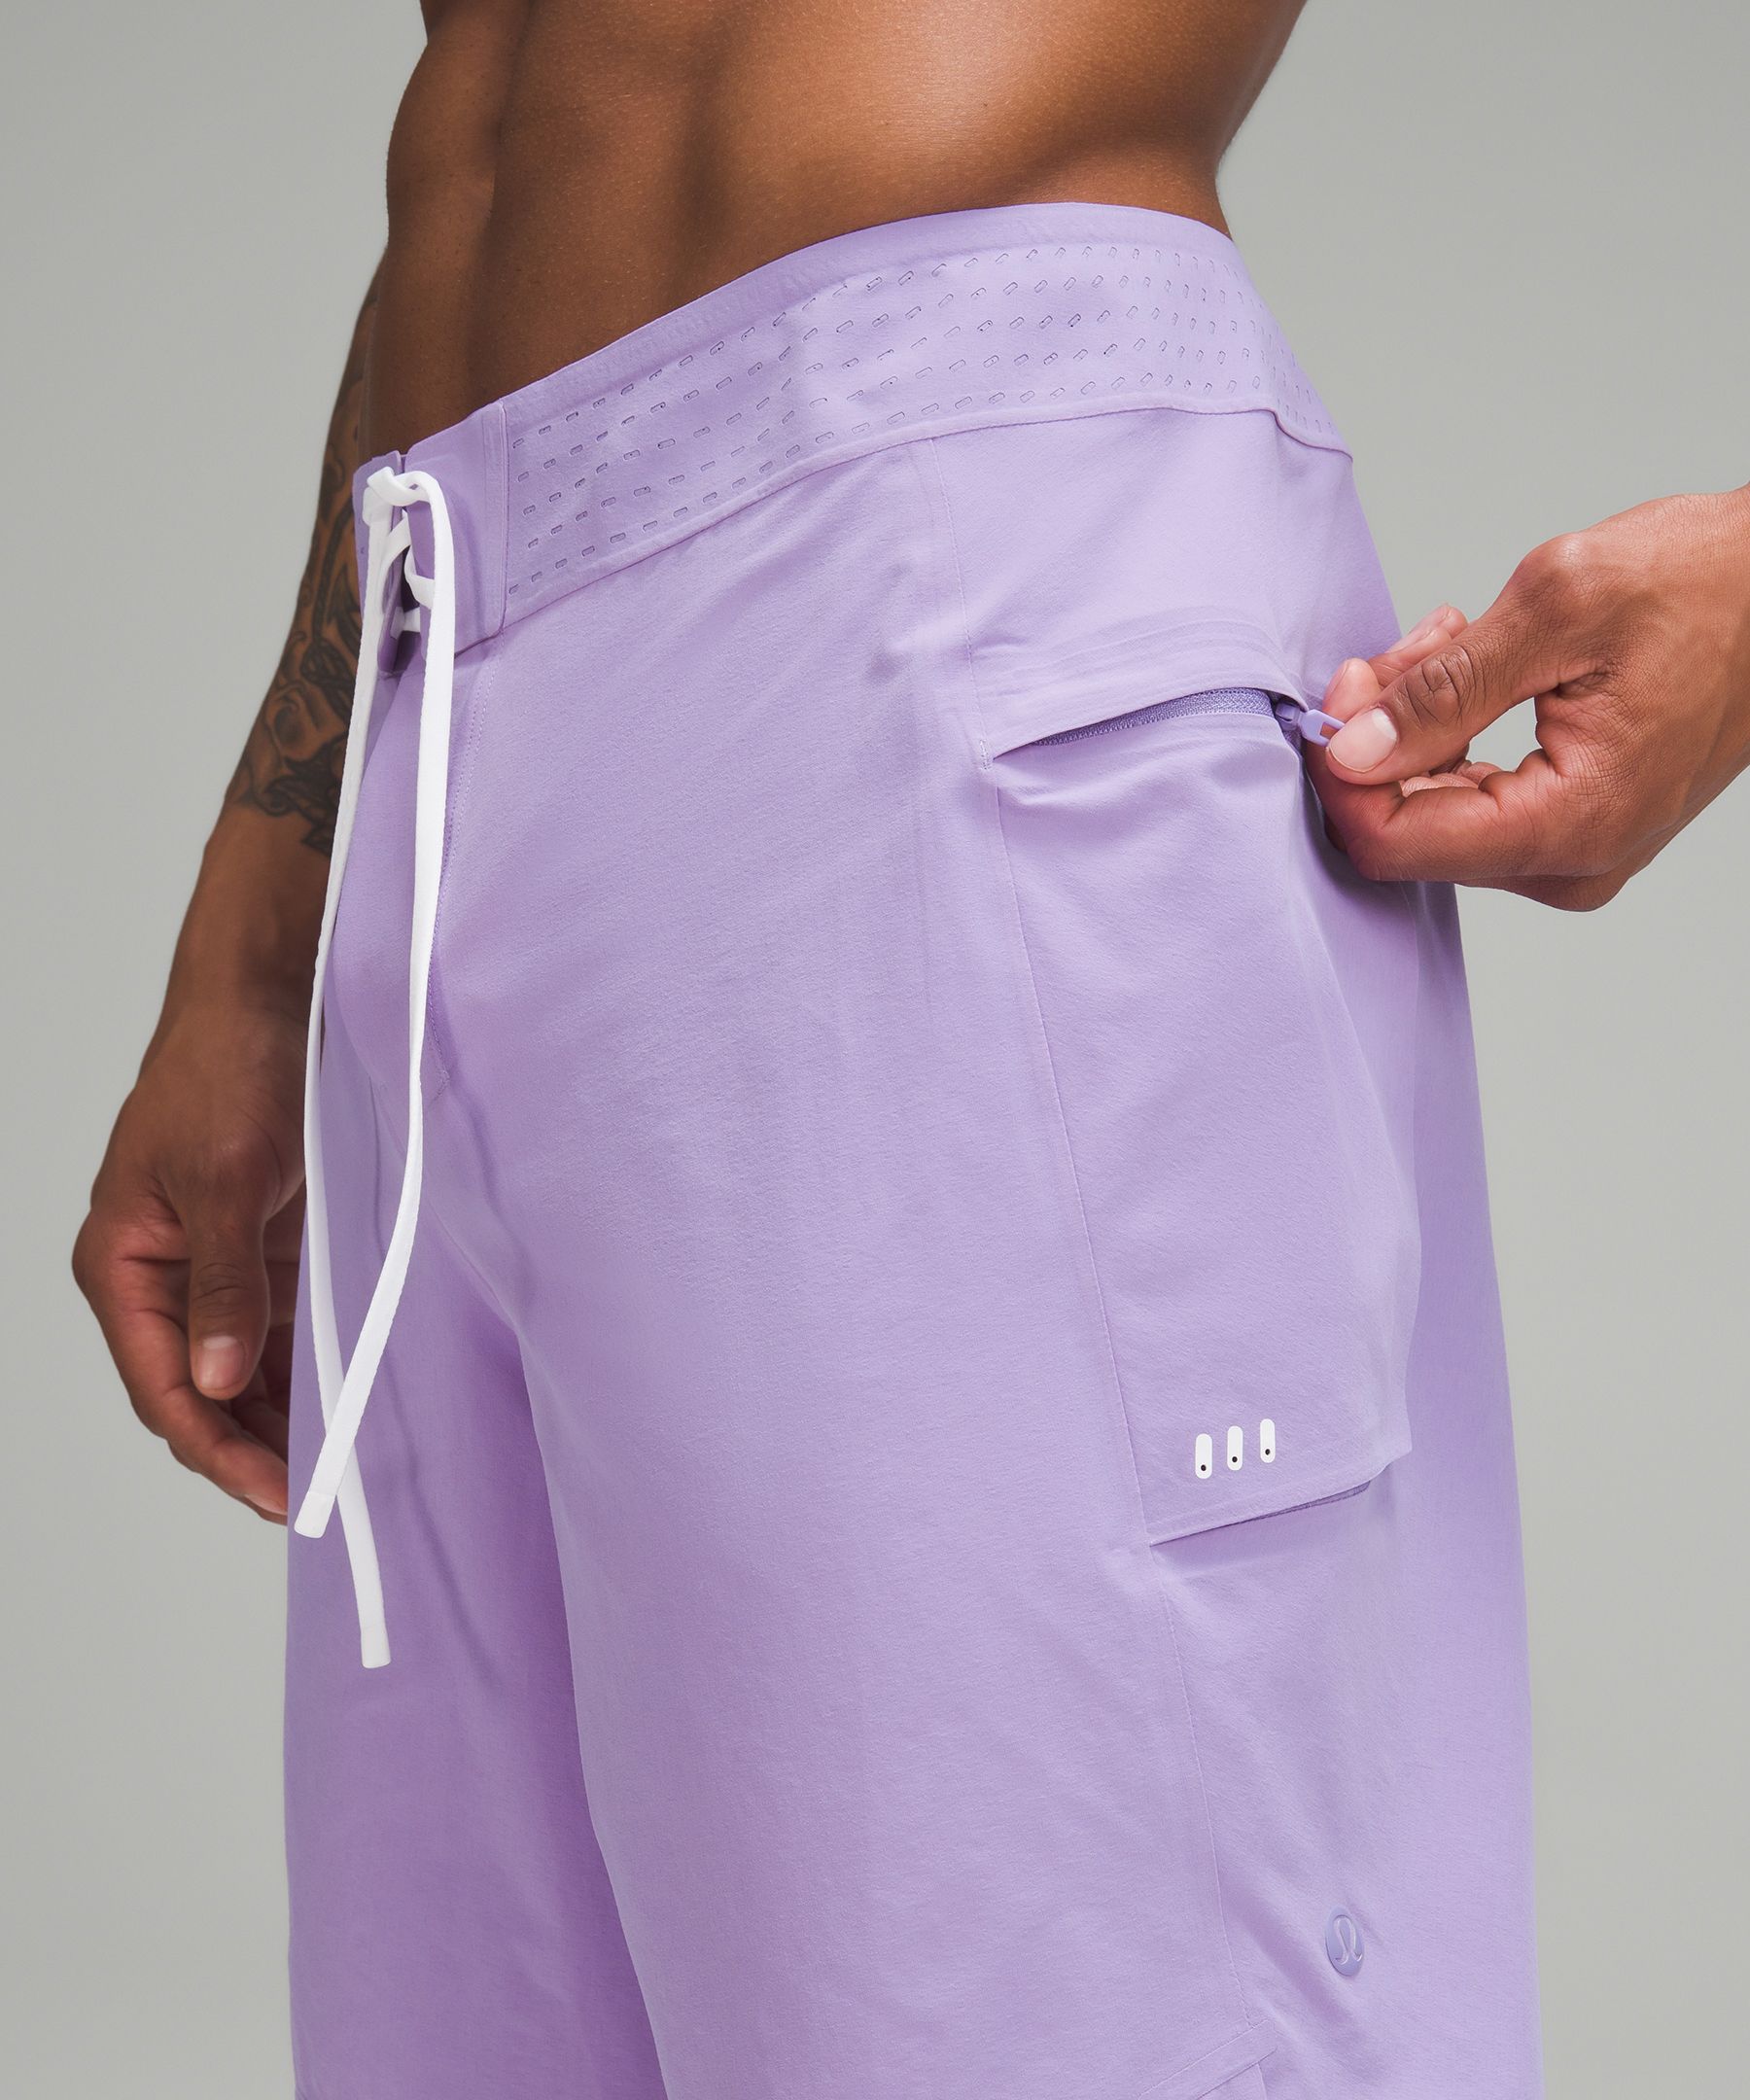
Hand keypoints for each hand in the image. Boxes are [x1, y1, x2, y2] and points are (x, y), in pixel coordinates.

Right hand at [73, 997, 305, 1520]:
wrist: (266, 1000)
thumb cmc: (226, 1071)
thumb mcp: (223, 1180)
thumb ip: (223, 1285)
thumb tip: (215, 1382)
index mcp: (124, 1266)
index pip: (166, 1390)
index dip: (219, 1450)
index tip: (277, 1496)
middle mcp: (162, 1278)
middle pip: (201, 1395)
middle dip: (253, 1450)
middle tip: (318, 1504)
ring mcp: (214, 1269)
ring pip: (241, 1374)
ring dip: (283, 1422)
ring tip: (338, 1474)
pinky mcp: (262, 1252)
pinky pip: (279, 1334)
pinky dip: (308, 1374)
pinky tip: (346, 1410)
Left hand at [1311, 486, 1749, 906]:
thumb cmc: (1707, 585)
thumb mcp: (1558, 607)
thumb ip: (1444, 689)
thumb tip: (1354, 750)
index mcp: (1572, 823)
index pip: (1394, 846)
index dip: (1345, 767)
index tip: (1350, 683)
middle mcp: (1573, 864)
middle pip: (1408, 832)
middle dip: (1384, 735)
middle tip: (1415, 641)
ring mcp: (1576, 854)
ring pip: (1434, 812)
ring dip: (1419, 724)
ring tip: (1454, 638)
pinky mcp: (1575, 828)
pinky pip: (1475, 801)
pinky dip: (1453, 734)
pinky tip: (1470, 666)